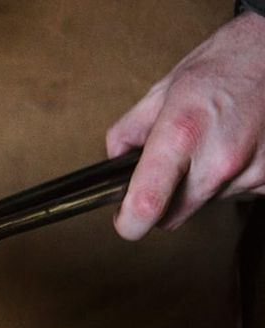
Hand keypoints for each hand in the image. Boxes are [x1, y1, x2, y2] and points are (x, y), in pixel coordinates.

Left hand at [106, 11, 264, 240]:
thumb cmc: (223, 66)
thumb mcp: (161, 93)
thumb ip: (128, 133)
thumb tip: (113, 164)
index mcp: (180, 136)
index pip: (146, 206)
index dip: (129, 223)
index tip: (125, 220)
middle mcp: (219, 160)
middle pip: (174, 216)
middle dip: (164, 200)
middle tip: (172, 167)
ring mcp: (251, 172)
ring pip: (207, 204)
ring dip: (201, 186)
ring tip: (212, 145)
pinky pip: (239, 195)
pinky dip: (231, 180)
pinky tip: (235, 148)